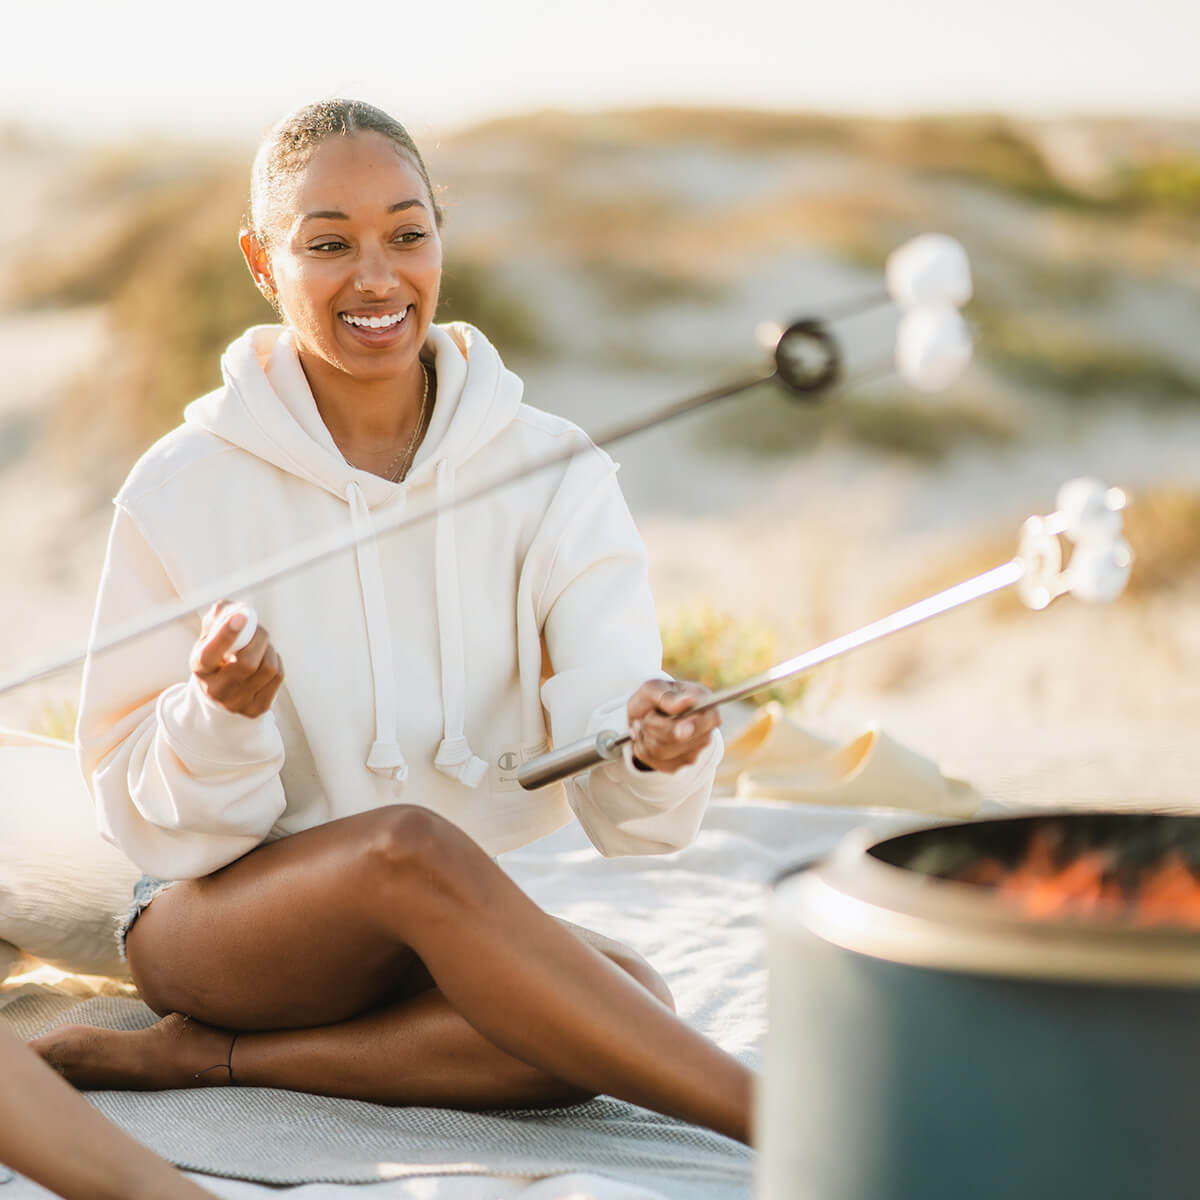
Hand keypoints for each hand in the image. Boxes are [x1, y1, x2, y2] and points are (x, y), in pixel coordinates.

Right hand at [189, 602, 283, 717]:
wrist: (222, 688)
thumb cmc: (219, 652)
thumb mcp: (212, 633)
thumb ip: (220, 616)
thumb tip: (238, 611)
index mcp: (200, 668)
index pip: (210, 654)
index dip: (226, 635)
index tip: (242, 616)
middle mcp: (215, 690)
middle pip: (247, 664)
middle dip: (259, 639)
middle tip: (259, 629)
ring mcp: (236, 703)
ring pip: (268, 669)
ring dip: (270, 649)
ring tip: (262, 646)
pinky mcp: (256, 709)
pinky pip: (278, 677)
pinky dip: (276, 661)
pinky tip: (265, 660)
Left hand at [627, 679, 719, 773]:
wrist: (644, 714)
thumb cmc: (654, 696)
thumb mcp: (655, 688)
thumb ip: (669, 696)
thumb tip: (687, 702)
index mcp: (707, 708)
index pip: (710, 720)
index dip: (695, 726)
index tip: (681, 730)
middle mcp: (705, 733)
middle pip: (677, 738)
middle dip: (654, 725)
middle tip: (648, 714)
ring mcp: (693, 753)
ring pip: (661, 751)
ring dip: (645, 735)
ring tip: (645, 723)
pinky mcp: (677, 766)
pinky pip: (653, 761)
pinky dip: (642, 748)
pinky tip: (645, 736)